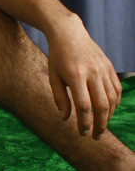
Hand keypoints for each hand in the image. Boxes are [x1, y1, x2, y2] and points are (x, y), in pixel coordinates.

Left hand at [47, 15, 122, 138]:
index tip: (82, 133)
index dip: (84, 123)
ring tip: (100, 126)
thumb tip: (65, 119)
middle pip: (102, 105)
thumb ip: (60, 98)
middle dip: (100, 124)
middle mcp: (93, 72)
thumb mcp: (53, 77)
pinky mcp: (110, 67)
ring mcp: (104, 69)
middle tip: (96, 137)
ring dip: (108, 116)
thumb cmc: (58, 57)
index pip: (84, 105)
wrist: (69, 33)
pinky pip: (117, 89)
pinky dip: (114, 103)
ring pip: (112, 98)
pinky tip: (107, 111)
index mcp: (76, 75)